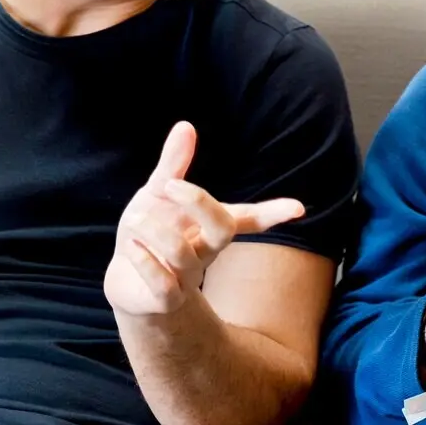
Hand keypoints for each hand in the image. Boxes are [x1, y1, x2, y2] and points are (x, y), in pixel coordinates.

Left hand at [104, 121, 303, 317]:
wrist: (127, 285)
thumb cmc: (149, 234)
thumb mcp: (157, 195)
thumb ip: (174, 164)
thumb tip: (185, 125)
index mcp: (209, 225)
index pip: (249, 217)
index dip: (273, 213)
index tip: (298, 209)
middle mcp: (205, 250)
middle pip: (223, 229)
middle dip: (200, 203)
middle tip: (170, 185)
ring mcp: (187, 277)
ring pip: (182, 253)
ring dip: (154, 230)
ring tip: (135, 220)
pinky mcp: (164, 299)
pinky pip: (162, 282)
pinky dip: (143, 259)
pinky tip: (131, 247)